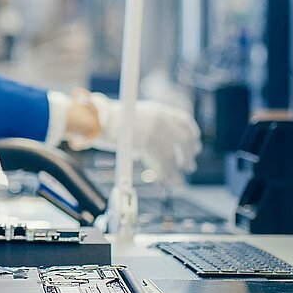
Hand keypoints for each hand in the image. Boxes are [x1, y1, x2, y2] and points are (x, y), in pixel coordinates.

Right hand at [72, 93, 201, 184]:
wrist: (97, 121)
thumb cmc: (110, 119)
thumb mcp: (135, 114)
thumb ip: (150, 123)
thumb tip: (160, 138)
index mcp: (159, 110)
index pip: (185, 121)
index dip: (192, 135)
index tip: (195, 145)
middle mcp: (160, 119)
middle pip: (184, 139)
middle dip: (189, 154)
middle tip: (189, 165)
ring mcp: (154, 132)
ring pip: (174, 155)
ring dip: (180, 168)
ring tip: (181, 178)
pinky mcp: (147, 145)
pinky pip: (164, 164)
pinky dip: (171, 176)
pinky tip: (176, 182)